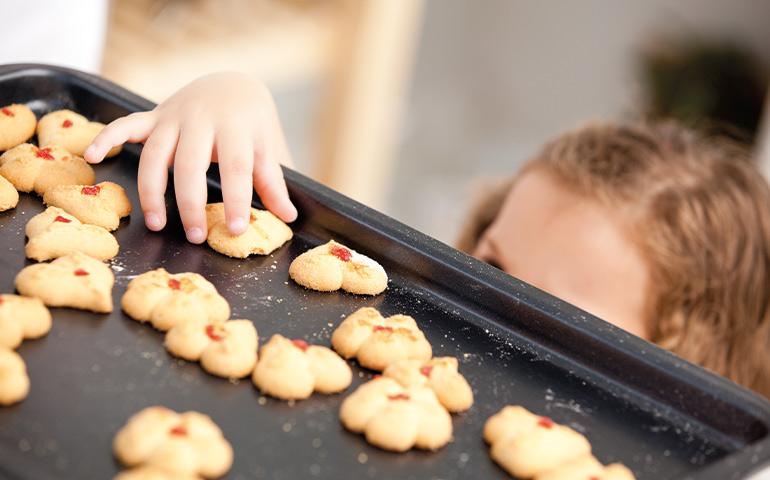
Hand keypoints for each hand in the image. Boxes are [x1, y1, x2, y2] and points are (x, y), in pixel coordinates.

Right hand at [84, 72, 297, 243]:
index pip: (238, 167)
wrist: (233, 84)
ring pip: (155, 153)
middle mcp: (202, 120)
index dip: (238, 199)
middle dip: (191, 203)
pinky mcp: (153, 116)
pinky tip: (93, 155)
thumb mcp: (267, 148)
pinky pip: (125, 124)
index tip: (237, 229)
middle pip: (191, 164)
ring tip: (156, 223)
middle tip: (197, 236)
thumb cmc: (253, 125)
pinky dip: (106, 136)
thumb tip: (289, 216)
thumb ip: (274, 181)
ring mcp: (174, 117)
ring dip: (152, 189)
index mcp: (237, 127)